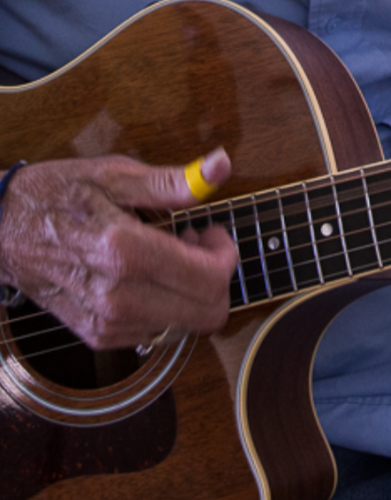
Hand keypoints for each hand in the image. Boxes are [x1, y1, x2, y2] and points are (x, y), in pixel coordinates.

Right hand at [0, 149, 237, 349]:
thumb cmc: (56, 196)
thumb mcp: (114, 175)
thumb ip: (172, 181)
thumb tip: (221, 165)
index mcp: (124, 252)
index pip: (209, 278)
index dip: (226, 254)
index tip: (210, 231)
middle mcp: (118, 296)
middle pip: (207, 313)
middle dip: (216, 277)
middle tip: (195, 243)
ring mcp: (107, 322)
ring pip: (185, 326)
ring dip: (191, 292)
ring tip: (168, 254)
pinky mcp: (98, 335)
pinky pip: (156, 332)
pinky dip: (166, 306)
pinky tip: (148, 274)